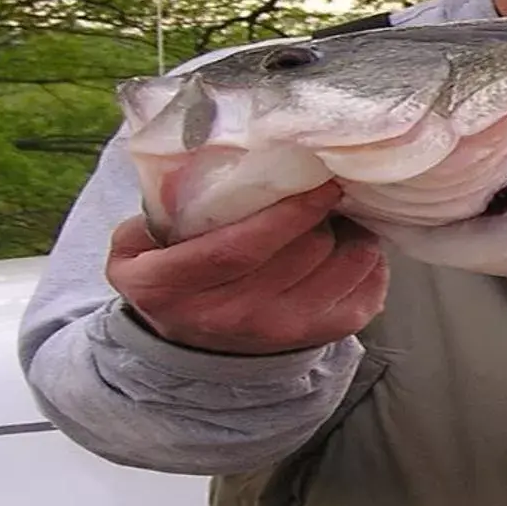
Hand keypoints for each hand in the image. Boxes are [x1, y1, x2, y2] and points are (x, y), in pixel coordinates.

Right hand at [108, 182, 388, 354]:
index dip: (289, 212)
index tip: (321, 181)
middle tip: (331, 187)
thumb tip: (219, 161)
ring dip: (353, 235)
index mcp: (170, 285)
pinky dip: (369, 265)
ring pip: (343, 271)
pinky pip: (365, 296)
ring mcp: (275, 333)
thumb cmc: (167, 275)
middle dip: (326, 214)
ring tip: (341, 216)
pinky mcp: (314, 339)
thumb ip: (165, 207)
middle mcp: (226, 316)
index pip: (242, 248)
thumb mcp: (137, 244)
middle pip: (303, 254)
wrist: (187, 344)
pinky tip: (352, 246)